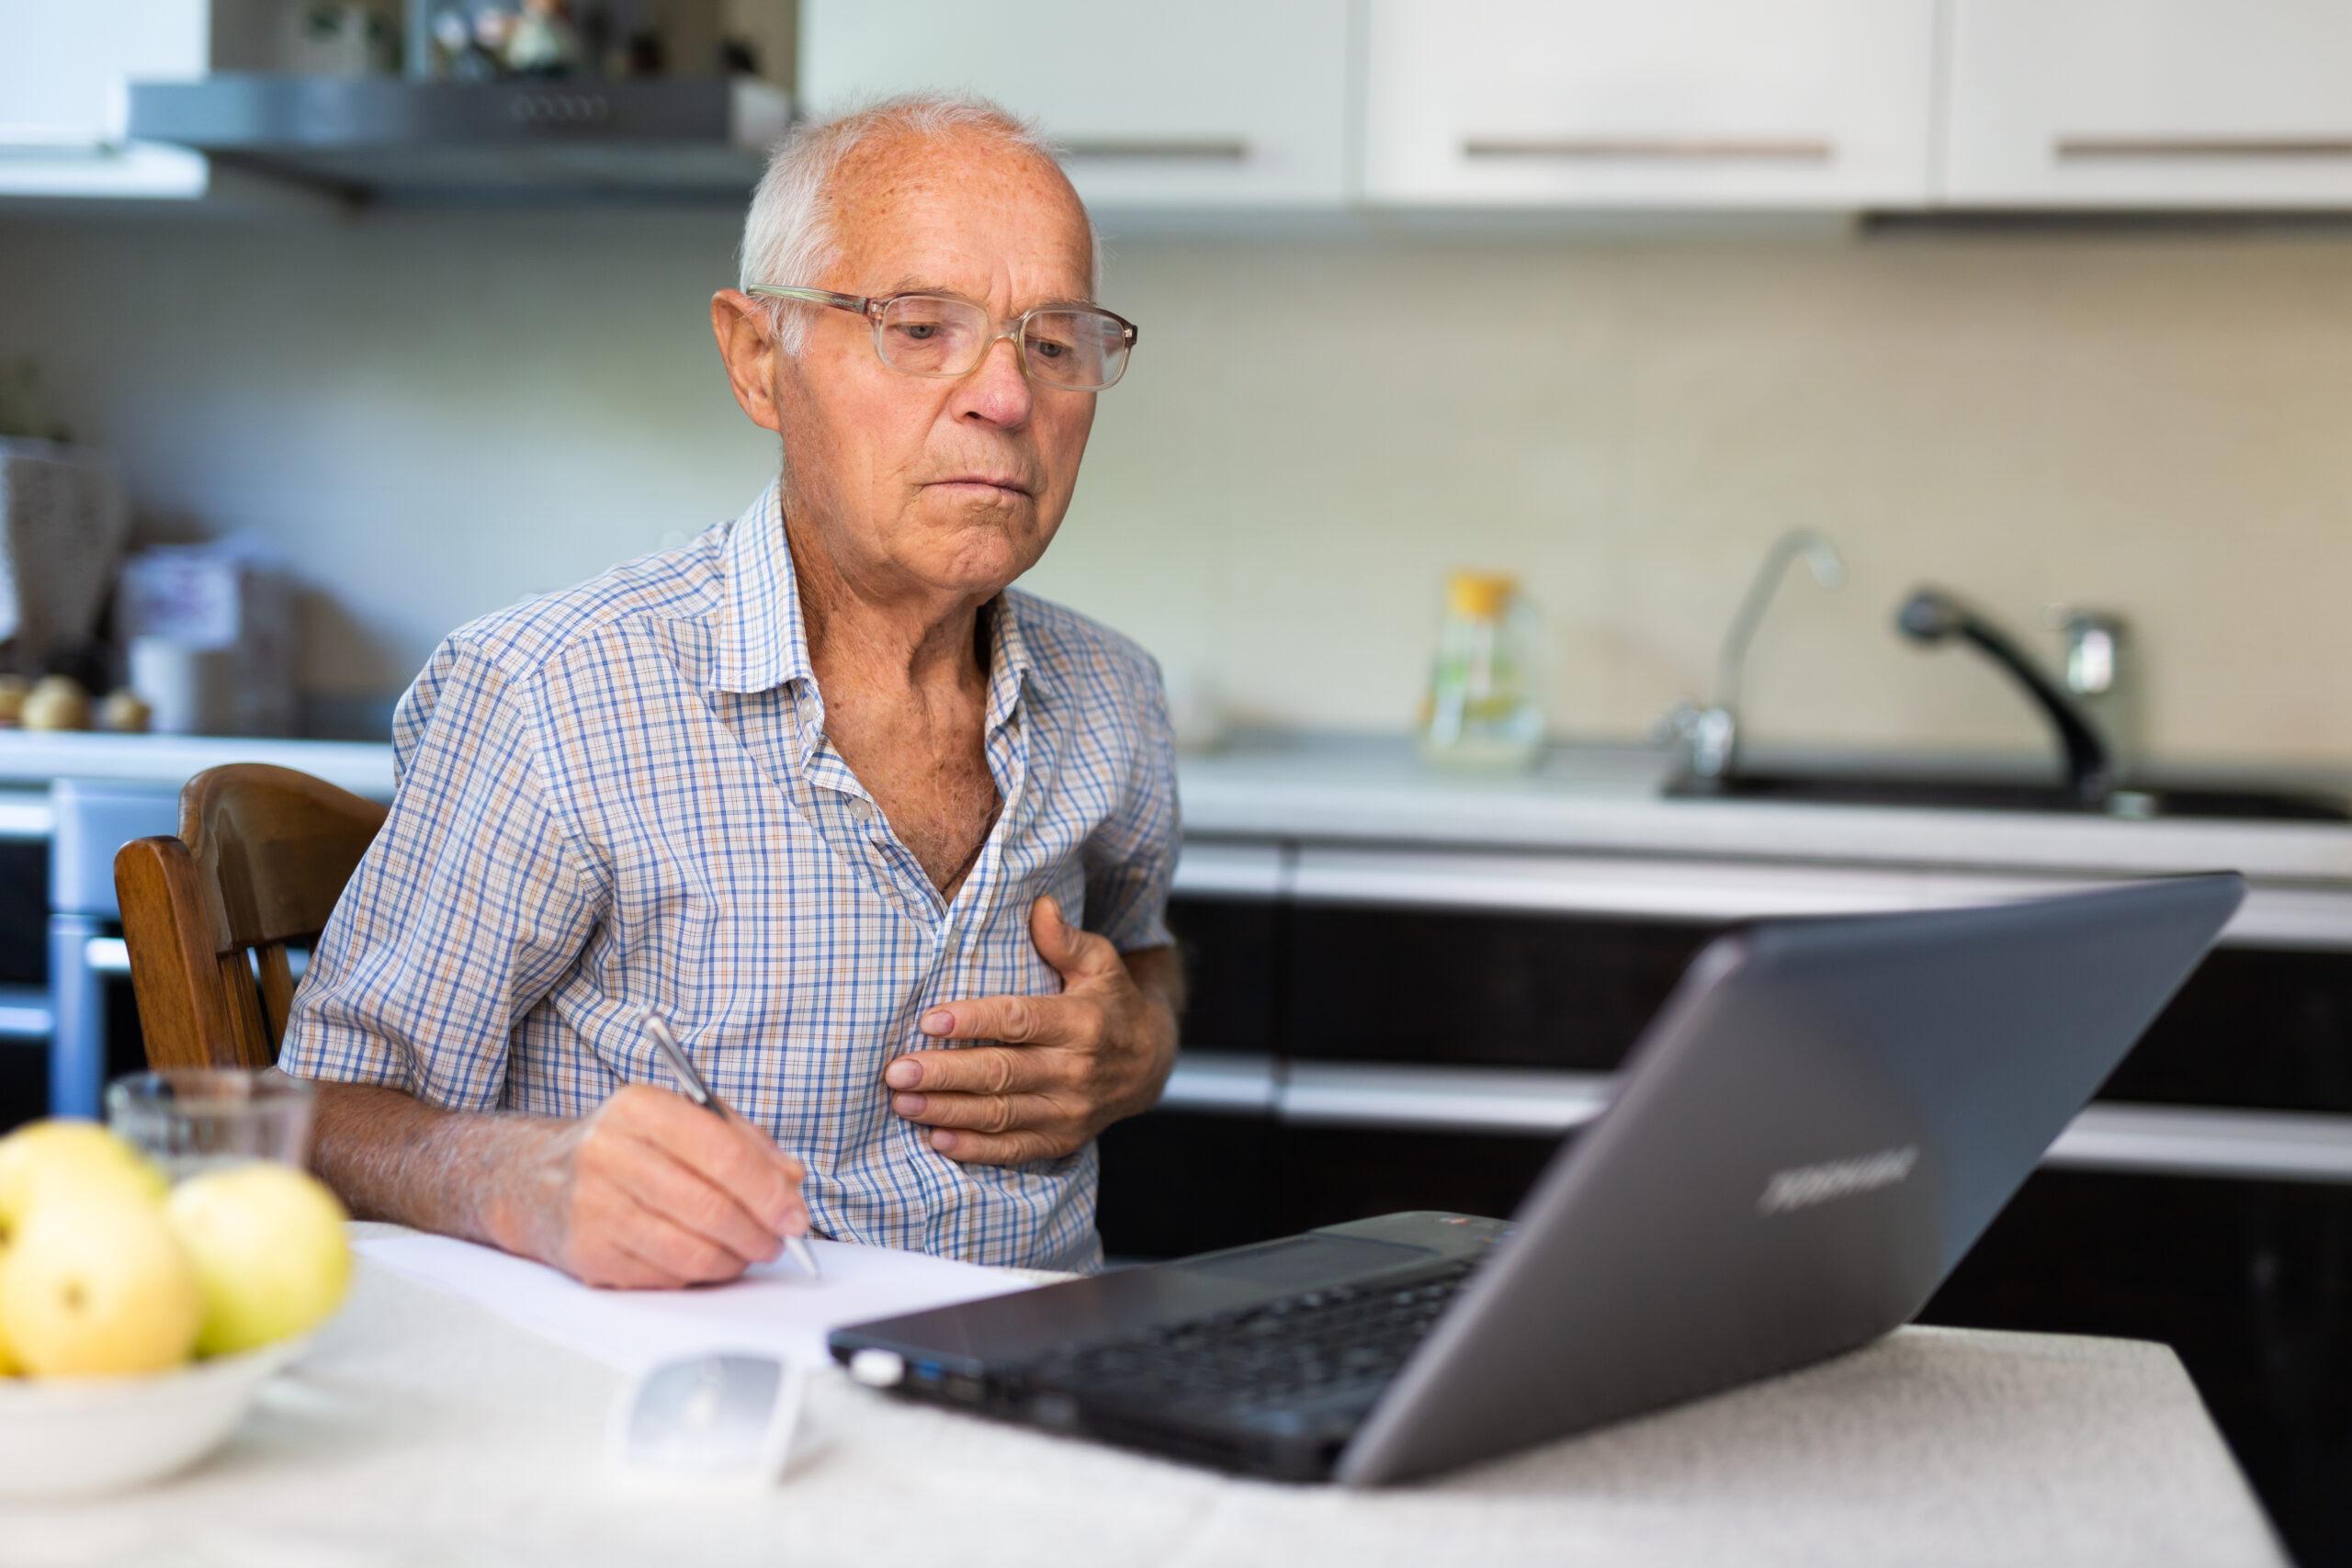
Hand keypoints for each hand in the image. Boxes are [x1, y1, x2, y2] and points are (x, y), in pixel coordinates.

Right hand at [497, 1084, 808, 1289]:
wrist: (537, 1181)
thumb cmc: (627, 1147)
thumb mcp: (681, 1119)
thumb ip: (743, 1141)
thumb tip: (790, 1179)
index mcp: (640, 1107)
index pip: (721, 1152)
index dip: (768, 1190)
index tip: (795, 1214)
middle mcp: (609, 1153)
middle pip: (709, 1206)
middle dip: (758, 1231)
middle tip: (780, 1240)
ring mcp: (594, 1207)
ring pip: (690, 1249)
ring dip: (734, 1259)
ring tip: (749, 1251)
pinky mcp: (588, 1254)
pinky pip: (665, 1276)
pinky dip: (699, 1274)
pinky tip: (706, 1259)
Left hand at [884, 896, 1178, 1165]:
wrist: (1148, 1063)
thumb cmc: (1110, 1002)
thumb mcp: (1100, 963)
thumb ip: (1065, 938)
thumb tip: (1040, 905)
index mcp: (1083, 1022)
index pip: (1021, 1020)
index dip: (975, 1020)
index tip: (929, 1019)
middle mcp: (1077, 1070)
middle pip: (1003, 1073)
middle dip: (945, 1074)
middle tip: (897, 1072)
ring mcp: (1070, 1110)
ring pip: (1001, 1114)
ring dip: (948, 1111)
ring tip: (902, 1104)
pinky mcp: (1062, 1140)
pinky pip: (1014, 1149)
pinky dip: (975, 1149)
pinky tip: (937, 1140)